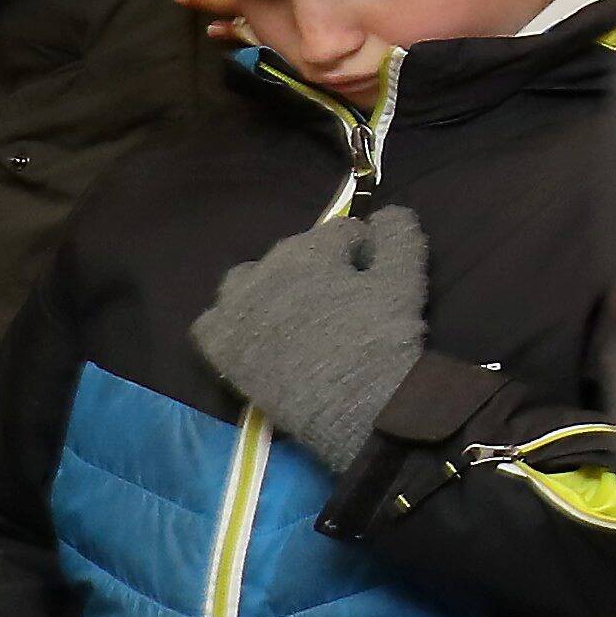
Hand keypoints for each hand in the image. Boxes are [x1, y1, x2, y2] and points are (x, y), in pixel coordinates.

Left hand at [196, 201, 433, 471]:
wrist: (357, 404)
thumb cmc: (381, 337)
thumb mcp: (404, 280)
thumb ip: (399, 237)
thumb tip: (389, 212)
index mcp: (308, 252)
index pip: (338, 232)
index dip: (362, 249)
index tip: (376, 272)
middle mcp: (263, 274)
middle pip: (291, 253)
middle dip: (318, 265)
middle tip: (343, 297)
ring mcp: (237, 312)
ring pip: (243, 280)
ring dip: (267, 285)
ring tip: (294, 311)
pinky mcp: (223, 349)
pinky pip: (211, 322)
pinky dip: (230, 320)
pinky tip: (256, 333)